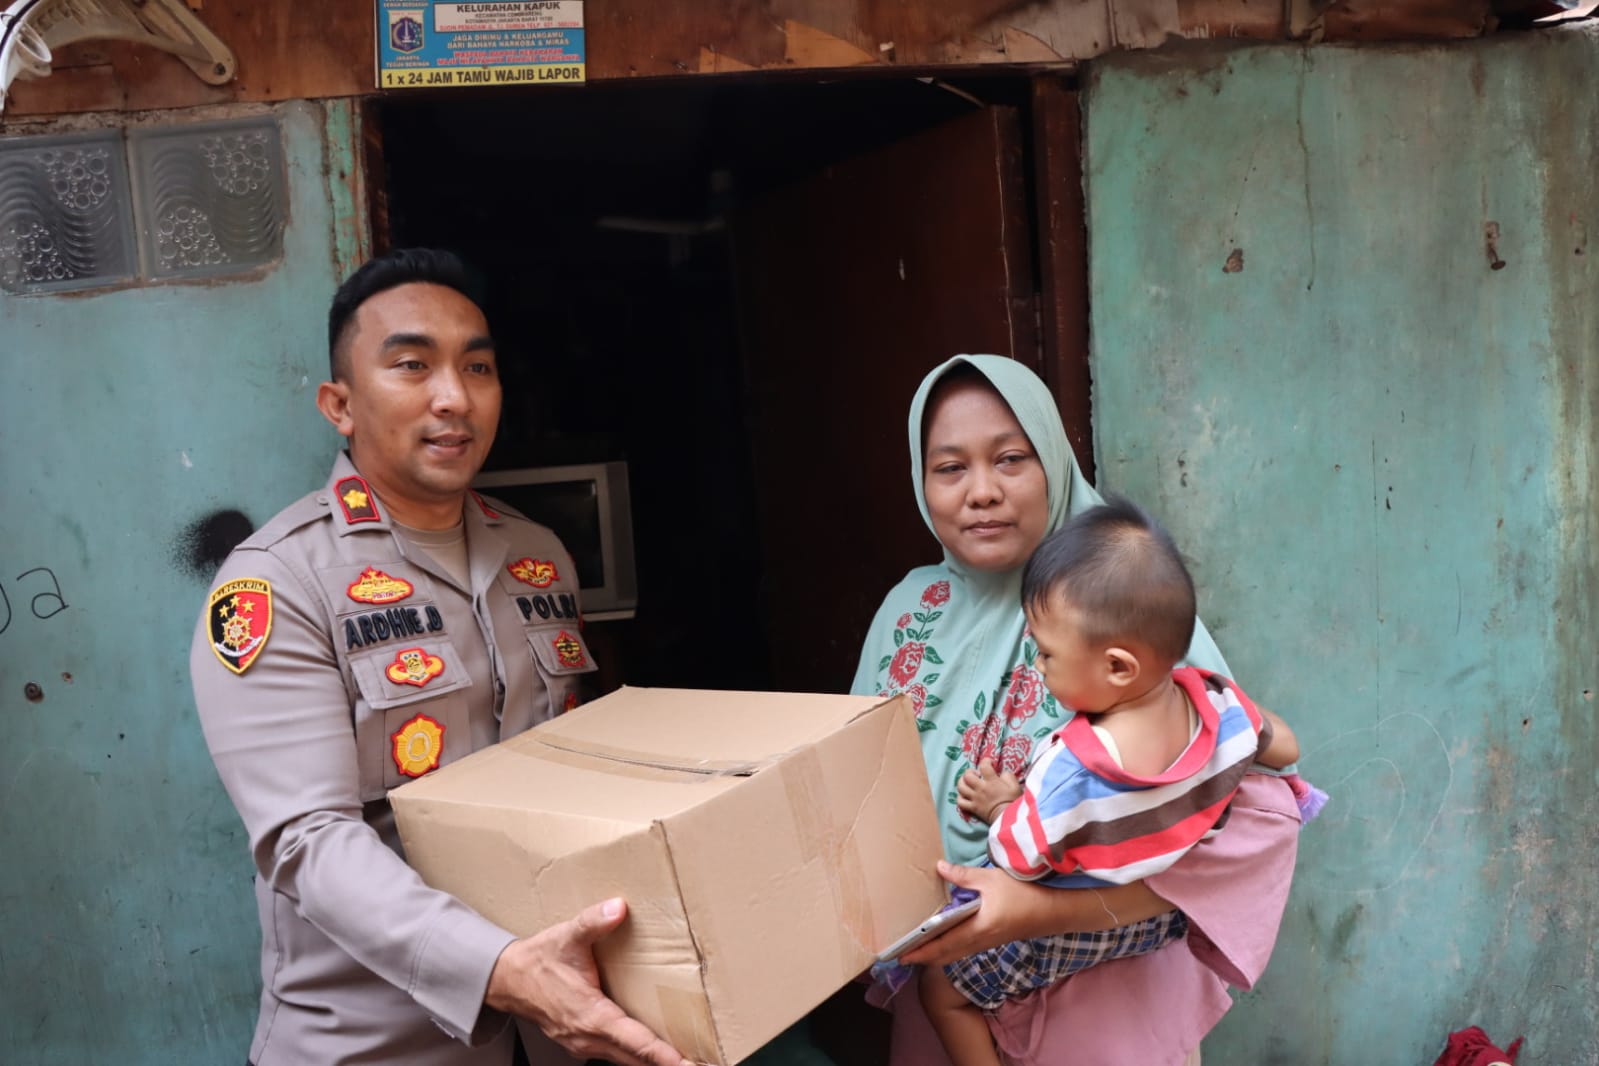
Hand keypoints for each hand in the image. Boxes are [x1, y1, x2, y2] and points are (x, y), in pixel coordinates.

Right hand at [485, 898, 690, 1065]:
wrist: (509, 980)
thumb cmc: (539, 961)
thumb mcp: (566, 936)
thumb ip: (594, 921)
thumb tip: (618, 908)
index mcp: (590, 1015)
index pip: (635, 1041)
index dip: (663, 1055)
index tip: (688, 1063)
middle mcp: (589, 1038)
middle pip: (637, 1059)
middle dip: (670, 1063)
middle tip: (705, 1063)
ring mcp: (586, 1045)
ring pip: (628, 1060)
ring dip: (656, 1061)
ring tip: (690, 1060)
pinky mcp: (585, 1044)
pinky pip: (619, 1056)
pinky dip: (641, 1056)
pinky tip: (659, 1052)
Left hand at [899, 861, 1052, 967]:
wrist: (1053, 912)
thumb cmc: (1024, 895)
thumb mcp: (991, 880)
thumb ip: (963, 875)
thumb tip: (938, 867)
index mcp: (976, 929)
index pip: (942, 945)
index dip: (921, 952)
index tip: (901, 956)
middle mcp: (979, 942)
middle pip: (946, 955)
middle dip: (923, 957)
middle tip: (902, 955)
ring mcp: (987, 943)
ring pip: (955, 954)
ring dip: (936, 953)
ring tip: (918, 949)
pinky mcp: (992, 939)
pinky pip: (964, 949)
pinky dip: (949, 948)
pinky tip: (944, 939)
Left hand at [955, 760, 1022, 823]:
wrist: (1009, 819)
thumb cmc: (1013, 802)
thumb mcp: (1016, 786)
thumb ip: (1008, 776)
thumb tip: (1001, 773)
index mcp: (992, 781)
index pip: (984, 766)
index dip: (986, 761)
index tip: (990, 763)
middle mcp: (981, 788)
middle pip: (967, 775)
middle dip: (970, 771)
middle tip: (976, 774)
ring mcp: (975, 799)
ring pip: (961, 787)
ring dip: (962, 782)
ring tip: (967, 782)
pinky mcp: (973, 808)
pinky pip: (960, 802)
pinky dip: (960, 797)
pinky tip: (965, 795)